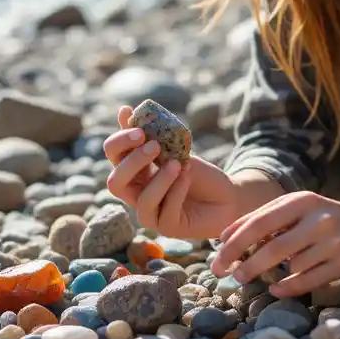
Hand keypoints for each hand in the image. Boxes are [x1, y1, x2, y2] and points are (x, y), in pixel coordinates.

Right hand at [104, 105, 238, 240]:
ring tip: (179, 164)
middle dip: (133, 162)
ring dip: (160, 179)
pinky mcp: (168, 227)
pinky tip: (188, 176)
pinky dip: (177, 189)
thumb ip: (150, 135)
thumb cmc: (197, 172)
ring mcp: (150, 213)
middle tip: (155, 146)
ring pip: (142, 201)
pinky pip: (165, 211)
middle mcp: (136, 194)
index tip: (139, 128)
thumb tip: (123, 110)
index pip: (113, 156)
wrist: (226, 195)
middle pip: (115, 183)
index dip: (120, 141)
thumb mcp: (175, 148)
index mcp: (134, 171)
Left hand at [210, 191, 339, 296]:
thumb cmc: (324, 218)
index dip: (235, 241)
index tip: (216, 256)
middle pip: (274, 247)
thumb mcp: (299, 208)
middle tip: (227, 275)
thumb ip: (265, 218)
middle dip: (246, 263)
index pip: (260, 222)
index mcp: (302, 201)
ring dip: (267, 275)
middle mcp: (319, 219)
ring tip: (250, 279)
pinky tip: (275, 290)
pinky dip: (289, 288)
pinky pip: (310, 280)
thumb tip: (225, 237)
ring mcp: (334, 242)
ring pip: (292, 265)